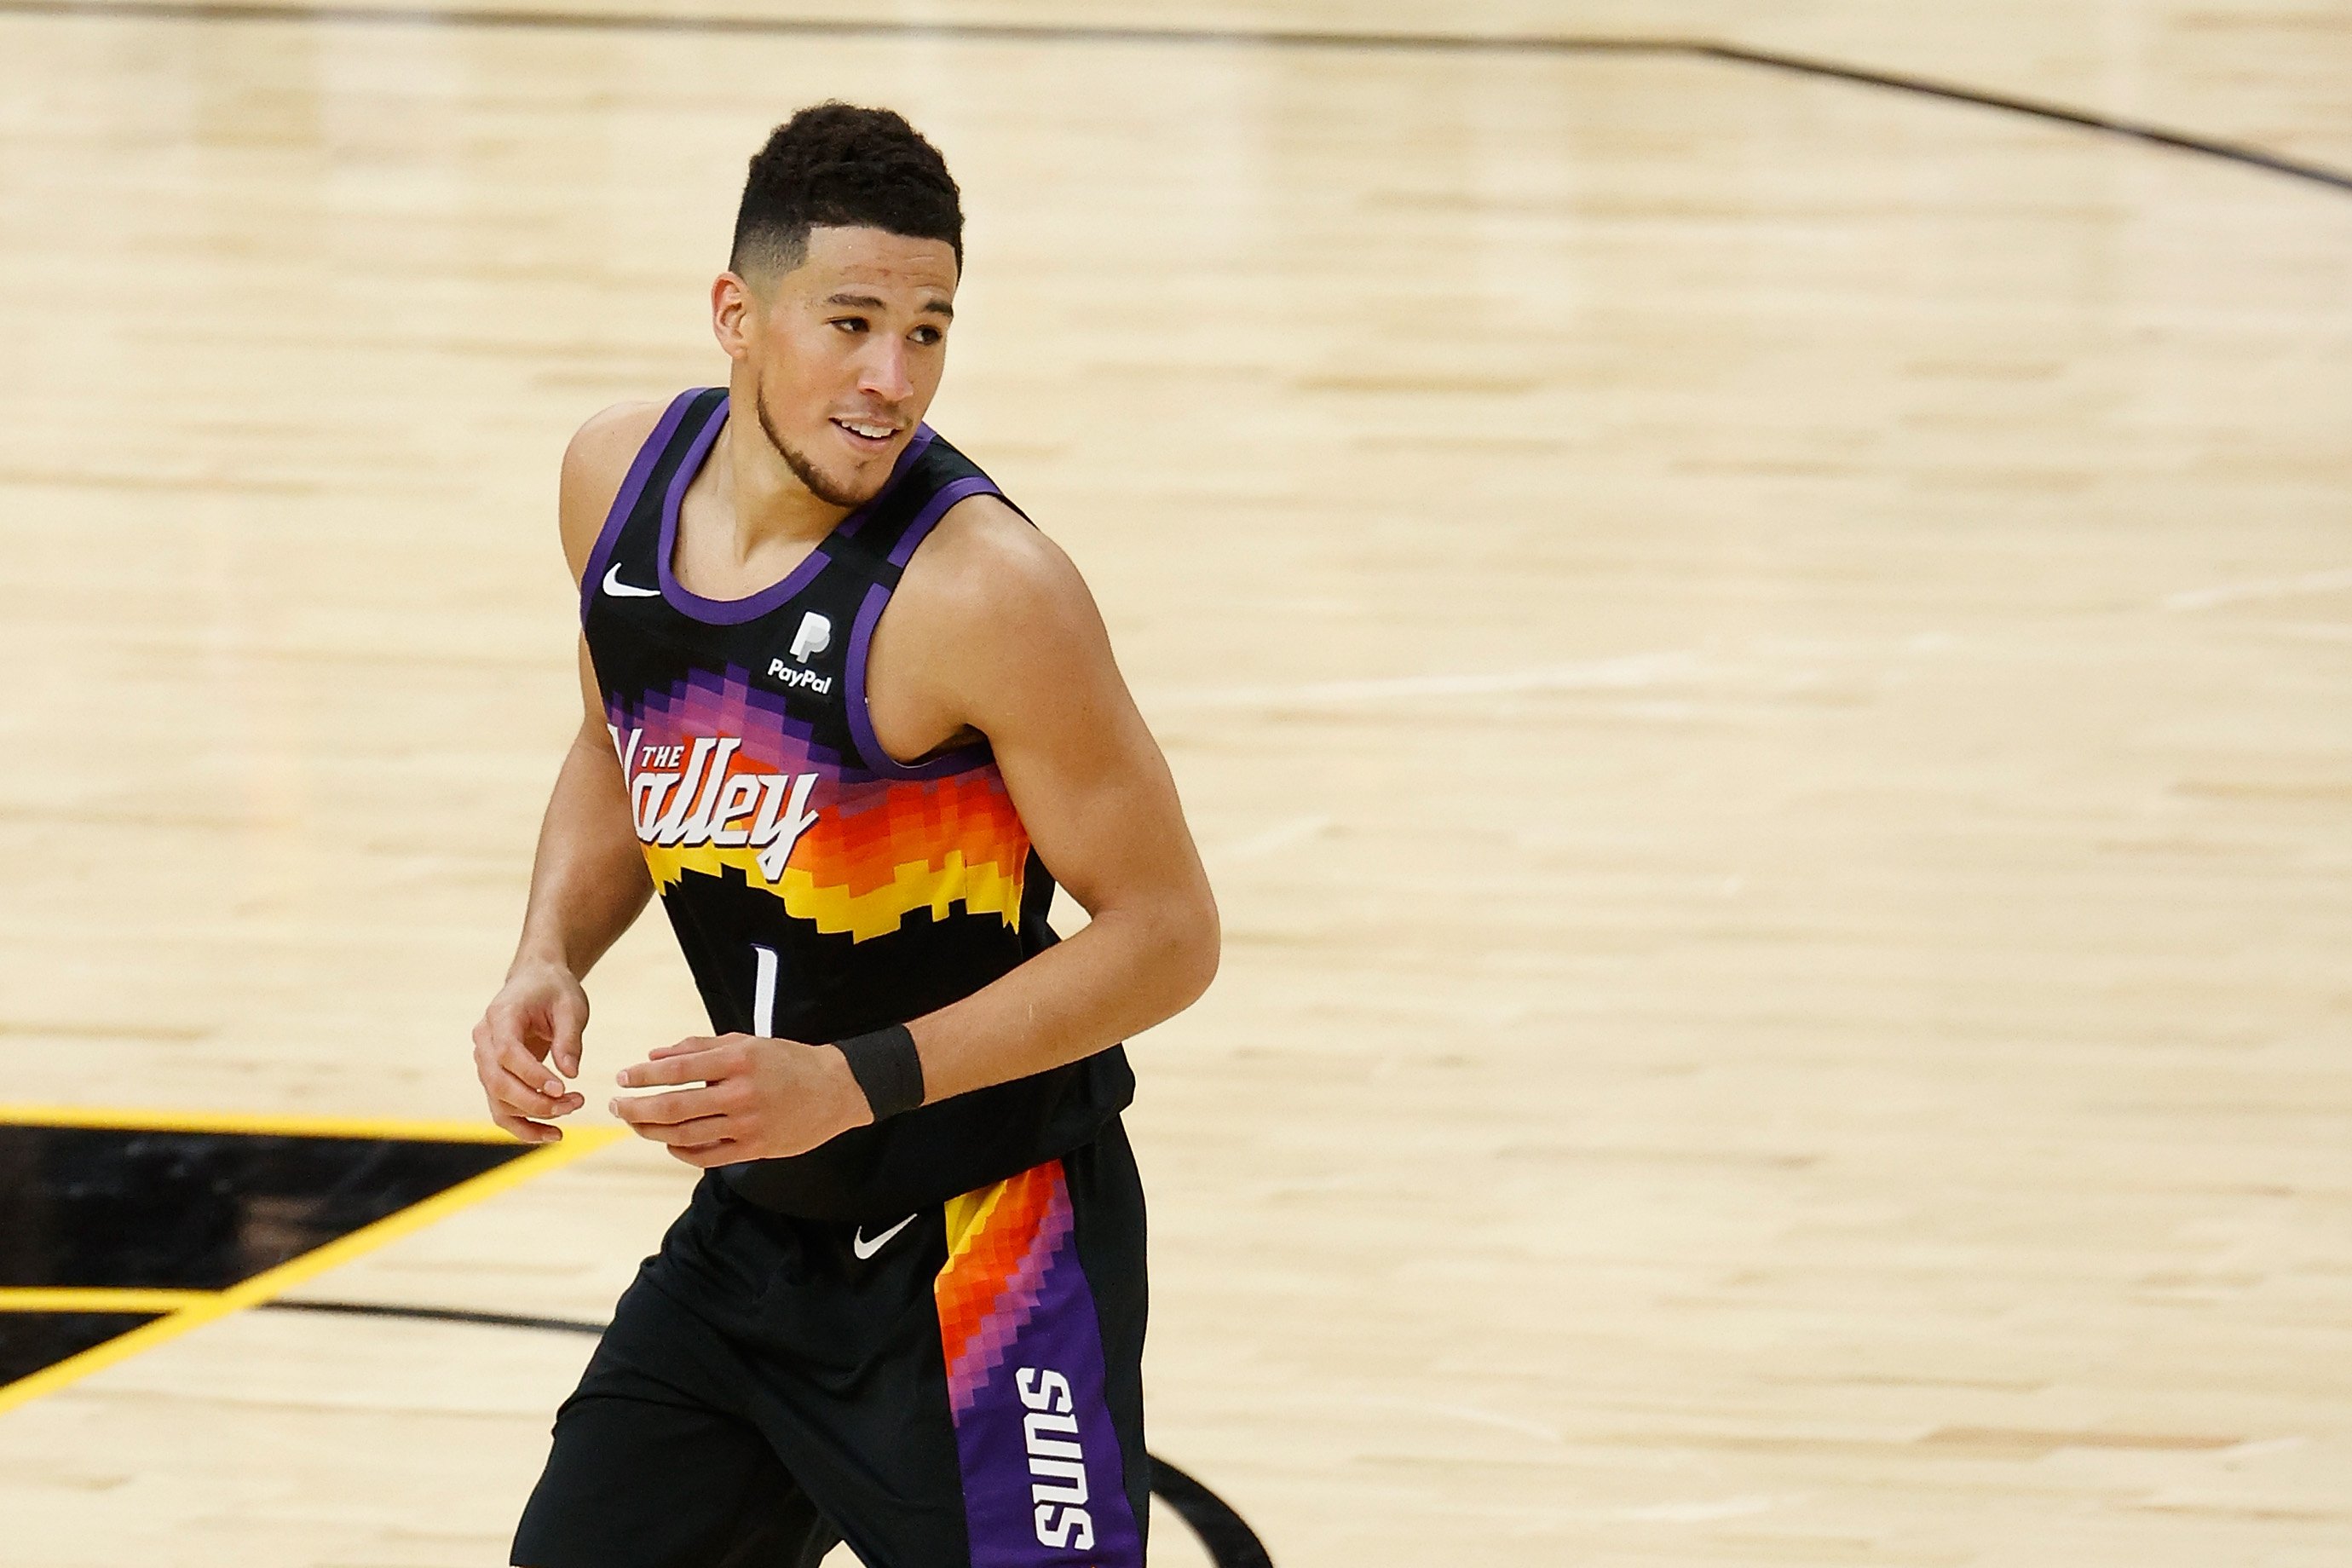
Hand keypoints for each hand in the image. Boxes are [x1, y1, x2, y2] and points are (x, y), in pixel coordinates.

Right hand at [471, 959, 589, 1142]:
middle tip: (574, 1103)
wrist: (536, 981)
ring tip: (572, 1110)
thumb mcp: (571, 1006)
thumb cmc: (554, 990)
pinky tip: (552, 1134)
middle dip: (535, 1101)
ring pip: (498, 1102)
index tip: (562, 1088)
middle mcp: (484, 1040)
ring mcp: (485, 1061)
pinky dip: (523, 1125)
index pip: (507, 1053)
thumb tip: (571, 1074)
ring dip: (533, 1115)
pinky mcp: (494, 1076)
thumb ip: (569, 1038)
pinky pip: (501, 1108)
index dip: (532, 1075)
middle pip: (498, 1082)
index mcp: (501, 1016)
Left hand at [610, 1034, 871, 1167]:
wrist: (836, 1089)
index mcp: (737, 1060)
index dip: (642, 1076)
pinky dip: (681, 1150)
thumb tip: (654, 1056)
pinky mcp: (755, 1148)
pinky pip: (707, 1156)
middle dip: (636, 1108)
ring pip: (685, 1135)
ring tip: (636, 1124)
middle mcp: (741, 1093)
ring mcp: (748, 1124)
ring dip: (652, 1131)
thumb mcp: (746, 1042)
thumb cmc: (786, 1061)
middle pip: (673, 1107)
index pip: (676, 1069)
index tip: (621, 1078)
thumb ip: (699, 1048)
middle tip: (615, 1106)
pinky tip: (669, 1142)